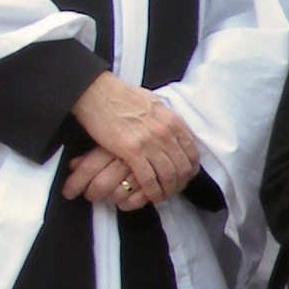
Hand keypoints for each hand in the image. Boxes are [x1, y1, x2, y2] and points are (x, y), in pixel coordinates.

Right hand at [70, 75, 200, 203]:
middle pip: (183, 167)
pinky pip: (149, 179)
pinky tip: (151, 196)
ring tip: (163, 196)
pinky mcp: (132, 151)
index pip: (192, 152)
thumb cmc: (121, 95)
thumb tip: (174, 128)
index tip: (185, 176)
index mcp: (173, 121)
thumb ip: (166, 119)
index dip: (191, 169)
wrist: (96, 91)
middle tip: (174, 190)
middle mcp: (166, 133)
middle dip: (181, 183)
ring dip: (168, 190)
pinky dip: (153, 191)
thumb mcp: (153, 103)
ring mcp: (150, 142)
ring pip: (168, 175)